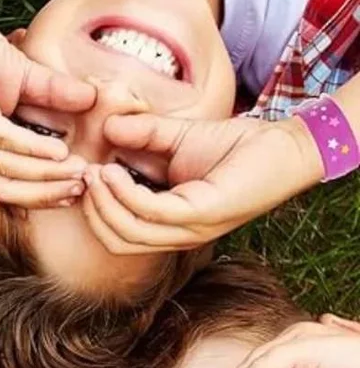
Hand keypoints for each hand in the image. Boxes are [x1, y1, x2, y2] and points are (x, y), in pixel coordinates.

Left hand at [0, 8, 92, 205]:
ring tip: (76, 170)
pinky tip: (57, 151)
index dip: (43, 194)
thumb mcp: (26, 78)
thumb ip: (54, 94)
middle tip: (82, 187)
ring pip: (6, 169)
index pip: (10, 186)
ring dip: (45, 174)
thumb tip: (92, 100)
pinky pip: (0, 139)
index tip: (78, 191)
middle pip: (7, 188)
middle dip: (47, 192)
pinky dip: (30, 148)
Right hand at [80, 112, 323, 253]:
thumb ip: (144, 135)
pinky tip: (113, 170)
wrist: (286, 145)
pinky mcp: (202, 215)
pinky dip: (125, 193)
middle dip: (92, 210)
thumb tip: (107, 127)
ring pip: (128, 232)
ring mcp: (190, 229)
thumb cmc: (239, 147)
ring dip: (103, 203)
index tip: (82, 175)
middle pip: (117, 240)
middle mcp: (178, 235)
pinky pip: (150, 212)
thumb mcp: (178, 138)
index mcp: (170, 224)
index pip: (118, 235)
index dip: (93, 210)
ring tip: (94, 172)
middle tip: (82, 176)